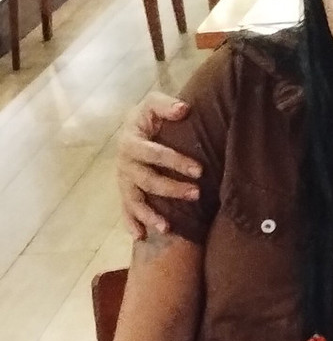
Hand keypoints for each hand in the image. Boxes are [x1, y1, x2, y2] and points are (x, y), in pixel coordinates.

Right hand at [117, 92, 201, 238]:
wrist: (136, 127)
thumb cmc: (151, 116)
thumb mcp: (154, 104)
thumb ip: (166, 105)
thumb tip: (184, 109)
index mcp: (131, 141)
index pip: (154, 153)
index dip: (176, 161)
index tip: (200, 170)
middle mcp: (124, 163)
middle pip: (147, 180)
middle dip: (172, 189)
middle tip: (197, 194)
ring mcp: (124, 179)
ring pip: (135, 200)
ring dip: (150, 214)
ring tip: (168, 227)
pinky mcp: (125, 191)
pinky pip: (125, 210)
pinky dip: (131, 223)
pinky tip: (141, 236)